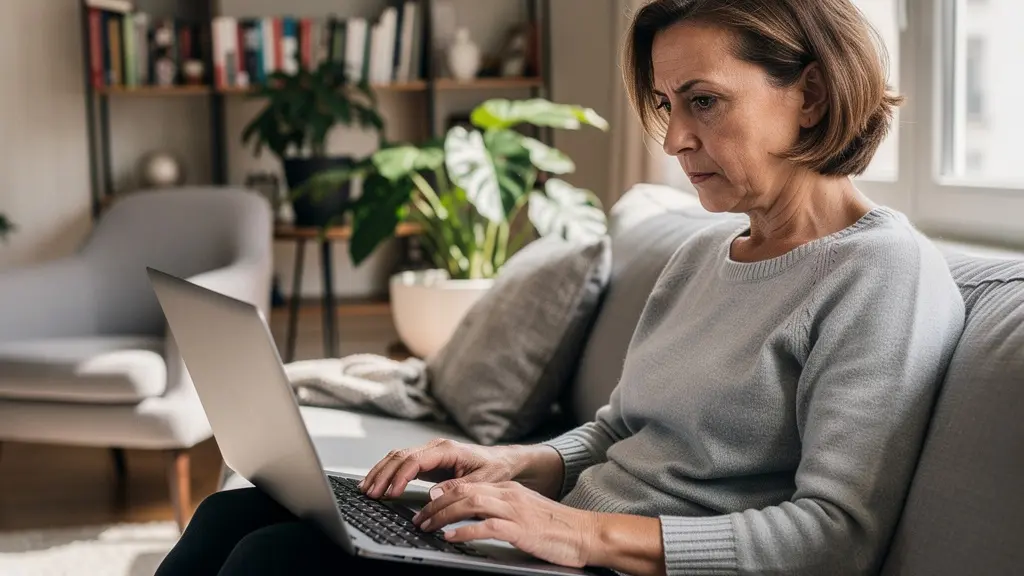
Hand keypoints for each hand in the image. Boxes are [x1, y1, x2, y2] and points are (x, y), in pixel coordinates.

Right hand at [359, 438, 563, 500]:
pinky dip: (387, 472)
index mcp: (447, 449)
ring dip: (380, 472)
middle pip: (401, 456)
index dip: (400, 476)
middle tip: (370, 493)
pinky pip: (402, 463)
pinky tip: (377, 483)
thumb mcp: (482, 480)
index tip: (390, 492)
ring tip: (366, 488)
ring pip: (397, 457)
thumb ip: (459, 486)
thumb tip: (434, 494)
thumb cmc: (495, 468)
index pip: (415, 460)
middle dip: (383, 474)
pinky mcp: (427, 461)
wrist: (503, 461)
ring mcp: (429, 453)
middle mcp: (435, 447)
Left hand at [411, 481, 599, 567]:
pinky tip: (450, 538)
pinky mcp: (520, 528)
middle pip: (462, 492)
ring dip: (443, 516)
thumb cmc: (556, 528)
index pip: (466, 485)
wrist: (585, 533)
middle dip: (435, 506)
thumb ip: (498, 511)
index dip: (442, 495)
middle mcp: (508, 494)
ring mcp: (515, 510)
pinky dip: (464, 532)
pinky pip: (486, 527)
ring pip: (469, 504)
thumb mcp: (523, 512)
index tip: (426, 507)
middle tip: (419, 519)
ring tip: (427, 527)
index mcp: (507, 489)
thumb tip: (471, 520)